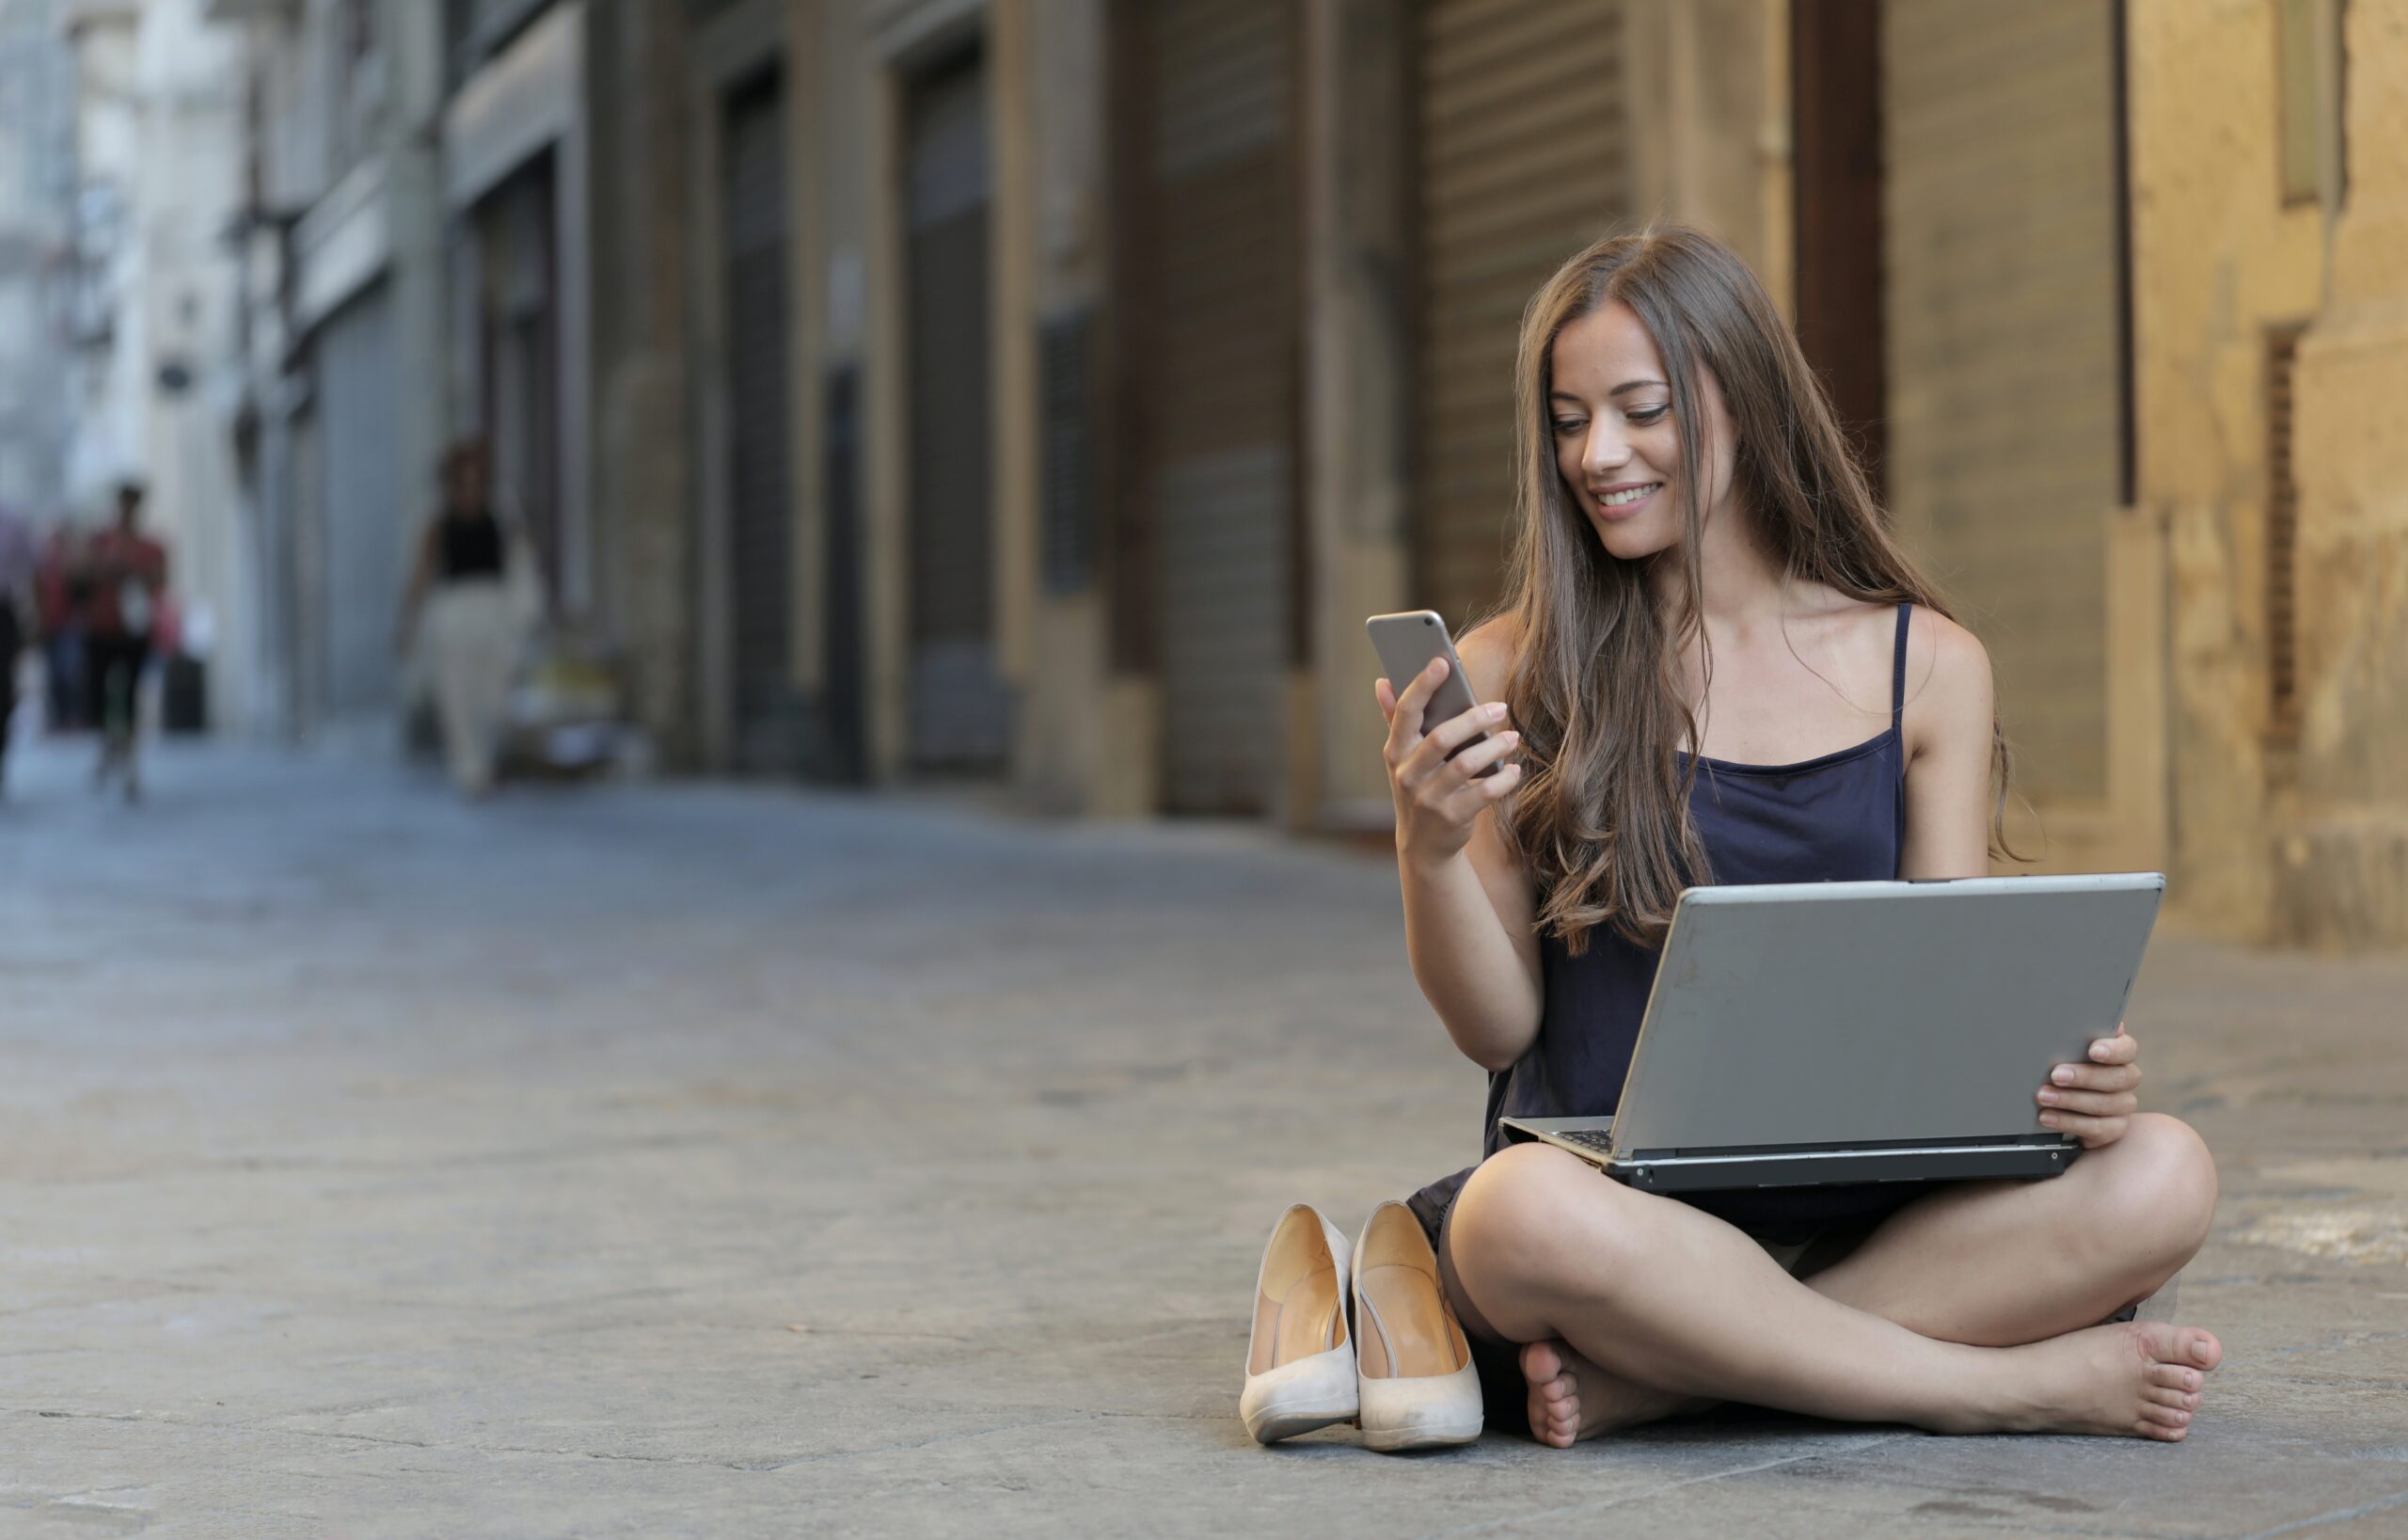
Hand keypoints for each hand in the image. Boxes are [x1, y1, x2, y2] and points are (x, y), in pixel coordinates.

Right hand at [1376, 658, 1520, 869]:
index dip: (1423, 685)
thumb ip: (1395, 718)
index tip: (1442, 662)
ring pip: (1466, 763)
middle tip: (1500, 708)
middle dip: (1473, 719)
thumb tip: (1381, 681)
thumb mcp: (1403, 757)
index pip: (1406, 712)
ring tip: (1512, 738)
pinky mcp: (1452, 817)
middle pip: (1441, 737)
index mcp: (1396, 751)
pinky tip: (1515, 770)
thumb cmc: (1418, 786)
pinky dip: (1504, 779)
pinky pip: (1484, 793)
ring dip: (1494, 748)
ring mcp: (1428, 798)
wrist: (1423, 844)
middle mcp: (1407, 773)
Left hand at [2037, 1022, 2140, 1147]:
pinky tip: (2047, 1116)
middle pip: (2118, 1078)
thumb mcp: (2062, 1049)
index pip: (2127, 1049)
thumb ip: (2070, 1035)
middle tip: (2056, 1075)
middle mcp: (2125, 1079)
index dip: (2114, 1050)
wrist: (2059, 1104)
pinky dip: (2069, 1122)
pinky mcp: (2113, 1128)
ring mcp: (2122, 1105)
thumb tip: (2064, 1014)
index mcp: (2118, 1055)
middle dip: (2085, 1076)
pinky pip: (2098, 1128)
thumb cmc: (2061, 1066)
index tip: (2093, 1050)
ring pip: (2107, 1104)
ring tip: (2043, 1096)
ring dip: (2071, 1100)